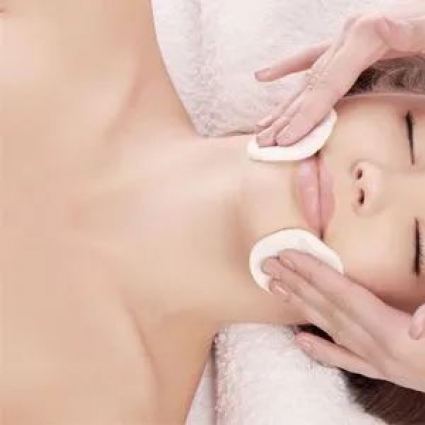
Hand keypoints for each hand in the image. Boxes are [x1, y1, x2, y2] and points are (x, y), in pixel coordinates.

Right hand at [254, 1, 424, 145]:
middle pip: (310, 85)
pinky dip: (287, 68)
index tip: (286, 140)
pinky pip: (310, 59)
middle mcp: (347, 36)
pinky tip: (264, 77)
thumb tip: (376, 25)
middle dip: (286, 118)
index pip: (327, 84)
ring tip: (261, 127)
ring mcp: (344, 40)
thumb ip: (405, 32)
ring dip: (284, 105)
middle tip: (264, 144)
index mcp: (365, 34)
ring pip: (307, 78)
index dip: (305, 114)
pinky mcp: (346, 45)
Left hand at [262, 251, 424, 392]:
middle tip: (267, 266)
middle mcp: (376, 347)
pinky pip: (345, 358)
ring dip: (300, 307)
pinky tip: (300, 341)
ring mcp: (377, 360)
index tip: (288, 256)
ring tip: (275, 290)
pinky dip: (321, 348)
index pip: (341, 293)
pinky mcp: (384, 370)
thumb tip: (418, 325)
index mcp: (391, 332)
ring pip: (329, 328)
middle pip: (326, 307)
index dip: (313, 272)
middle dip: (295, 284)